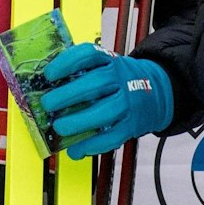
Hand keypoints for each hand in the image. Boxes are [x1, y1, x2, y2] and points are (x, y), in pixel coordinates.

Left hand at [39, 43, 173, 159]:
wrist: (156, 91)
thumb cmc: (120, 80)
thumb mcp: (105, 66)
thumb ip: (81, 72)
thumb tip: (47, 87)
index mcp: (110, 61)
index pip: (89, 54)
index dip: (68, 62)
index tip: (49, 74)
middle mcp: (121, 79)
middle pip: (96, 83)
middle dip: (68, 94)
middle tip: (48, 104)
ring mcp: (128, 103)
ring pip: (106, 112)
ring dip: (79, 121)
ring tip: (59, 127)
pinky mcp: (132, 125)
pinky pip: (113, 137)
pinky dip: (93, 144)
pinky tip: (77, 149)